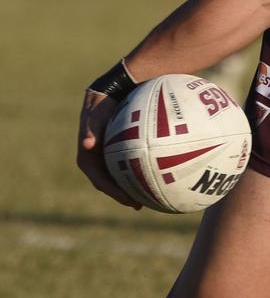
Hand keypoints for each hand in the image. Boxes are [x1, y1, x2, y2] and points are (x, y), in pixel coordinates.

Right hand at [76, 90, 141, 208]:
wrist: (111, 92)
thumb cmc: (101, 103)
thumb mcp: (95, 113)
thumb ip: (91, 128)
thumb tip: (87, 144)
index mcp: (88, 157)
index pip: (99, 179)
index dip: (112, 190)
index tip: (126, 198)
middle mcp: (97, 160)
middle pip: (109, 183)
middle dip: (122, 195)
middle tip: (138, 205)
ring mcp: (108, 156)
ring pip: (119, 176)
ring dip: (130, 188)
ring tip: (148, 198)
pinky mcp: (119, 151)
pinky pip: (128, 164)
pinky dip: (137, 172)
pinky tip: (155, 176)